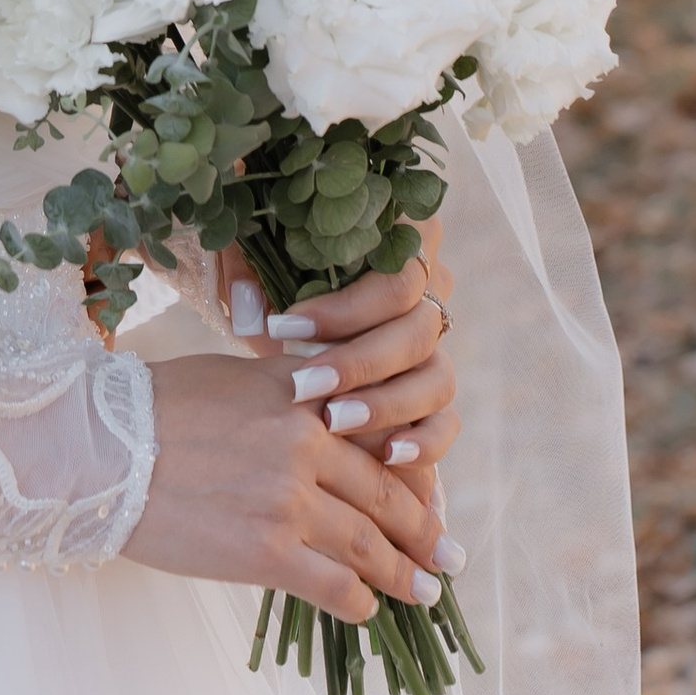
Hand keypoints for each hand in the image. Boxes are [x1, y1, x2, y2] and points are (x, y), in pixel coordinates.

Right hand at [123, 324, 453, 617]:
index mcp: (301, 395)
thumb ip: (290, 388)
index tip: (432, 495)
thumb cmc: (158, 406)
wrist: (103, 449)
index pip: (376, 436)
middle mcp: (305, 444)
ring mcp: (289, 500)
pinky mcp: (266, 552)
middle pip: (384, 494)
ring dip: (403, 575)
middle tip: (447, 556)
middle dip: (422, 531)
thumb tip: (326, 406)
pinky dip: (358, 601)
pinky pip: (334, 586)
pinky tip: (365, 609)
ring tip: (424, 593)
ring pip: (368, 545)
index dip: (413, 472)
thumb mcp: (234, 374)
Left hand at [218, 236, 458, 498]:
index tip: (284, 329)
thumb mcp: (258, 254)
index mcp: (401, 239)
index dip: (344, 309)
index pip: (394, 278)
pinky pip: (446, 420)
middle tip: (303, 386)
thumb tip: (250, 310)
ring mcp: (437, 342)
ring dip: (386, 405)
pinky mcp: (432, 390)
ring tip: (335, 423)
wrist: (288, 307)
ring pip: (437, 379)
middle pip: (416, 332)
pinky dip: (424, 441)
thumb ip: (252, 273)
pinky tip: (387, 455)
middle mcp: (431, 288)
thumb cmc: (274, 265)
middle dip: (357, 364)